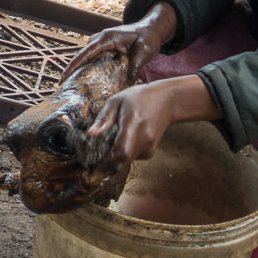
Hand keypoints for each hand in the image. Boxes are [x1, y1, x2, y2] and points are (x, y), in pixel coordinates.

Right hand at [65, 2, 177, 80]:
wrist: (151, 29)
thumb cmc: (147, 38)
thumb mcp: (144, 53)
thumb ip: (135, 67)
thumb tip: (127, 84)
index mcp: (106, 38)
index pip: (85, 54)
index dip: (72, 67)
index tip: (62, 79)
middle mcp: (99, 39)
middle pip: (81, 57)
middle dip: (71, 72)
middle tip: (63, 88)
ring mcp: (100, 43)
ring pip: (85, 59)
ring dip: (79, 72)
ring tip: (72, 88)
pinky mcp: (103, 49)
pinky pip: (92, 60)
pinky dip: (88, 70)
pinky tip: (86, 83)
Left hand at [87, 74, 217, 164]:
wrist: (167, 100)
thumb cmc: (140, 97)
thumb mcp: (117, 101)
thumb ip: (103, 118)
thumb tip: (90, 134)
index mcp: (133, 122)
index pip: (120, 149)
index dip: (106, 154)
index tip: (97, 150)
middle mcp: (144, 136)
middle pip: (123, 158)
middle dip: (110, 155)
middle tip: (105, 144)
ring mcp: (150, 144)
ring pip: (128, 159)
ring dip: (118, 153)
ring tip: (119, 137)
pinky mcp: (151, 150)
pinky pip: (134, 157)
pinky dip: (128, 152)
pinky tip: (129, 138)